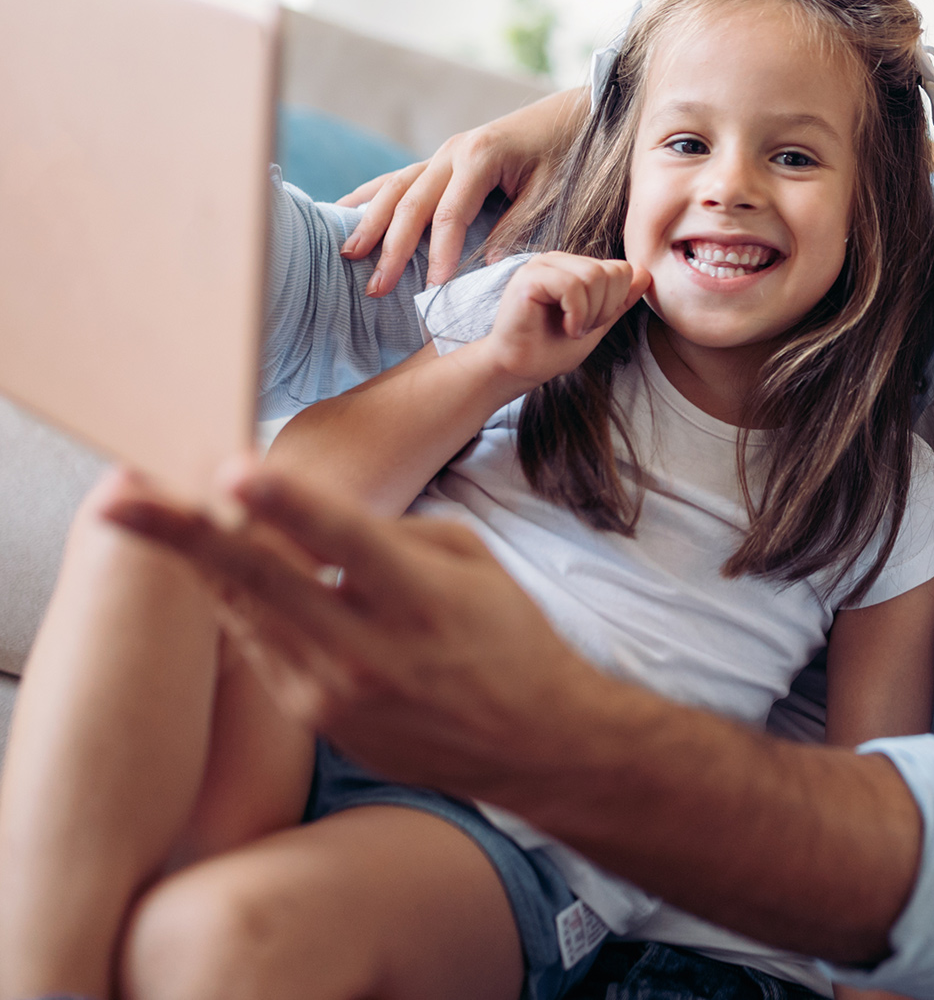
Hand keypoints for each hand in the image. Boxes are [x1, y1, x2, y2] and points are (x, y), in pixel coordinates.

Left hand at [100, 461, 617, 799]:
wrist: (532, 747)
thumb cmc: (510, 639)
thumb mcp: (473, 564)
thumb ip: (392, 535)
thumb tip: (311, 517)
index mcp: (422, 602)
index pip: (346, 542)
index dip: (288, 504)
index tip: (235, 469)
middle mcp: (367, 654)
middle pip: (259, 581)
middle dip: (182, 533)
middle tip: (118, 494)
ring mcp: (331, 695)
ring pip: (243, 611)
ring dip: (189, 558)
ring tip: (133, 511)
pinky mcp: (312, 720)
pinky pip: (261, 645)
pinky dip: (237, 598)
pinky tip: (212, 562)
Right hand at [336, 87, 588, 295]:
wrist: (569, 115)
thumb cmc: (564, 154)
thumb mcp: (550, 191)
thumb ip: (518, 225)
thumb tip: (488, 266)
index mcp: (481, 157)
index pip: (450, 214)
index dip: (439, 253)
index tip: (433, 288)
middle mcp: (452, 152)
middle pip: (411, 203)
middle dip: (392, 247)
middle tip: (376, 287)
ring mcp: (442, 153)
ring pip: (395, 188)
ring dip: (370, 223)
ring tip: (348, 255)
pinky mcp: (440, 159)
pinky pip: (397, 178)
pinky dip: (370, 196)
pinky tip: (344, 212)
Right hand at [476, 253, 649, 388]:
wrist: (518, 369)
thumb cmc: (551, 349)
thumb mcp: (597, 323)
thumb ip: (620, 299)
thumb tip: (646, 273)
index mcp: (574, 267)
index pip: (621, 269)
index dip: (615, 302)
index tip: (593, 324)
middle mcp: (558, 260)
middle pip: (610, 272)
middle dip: (604, 309)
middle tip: (581, 328)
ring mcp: (542, 265)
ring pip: (593, 276)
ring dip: (589, 313)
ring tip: (572, 328)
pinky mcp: (529, 277)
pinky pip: (572, 286)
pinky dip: (576, 314)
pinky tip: (565, 327)